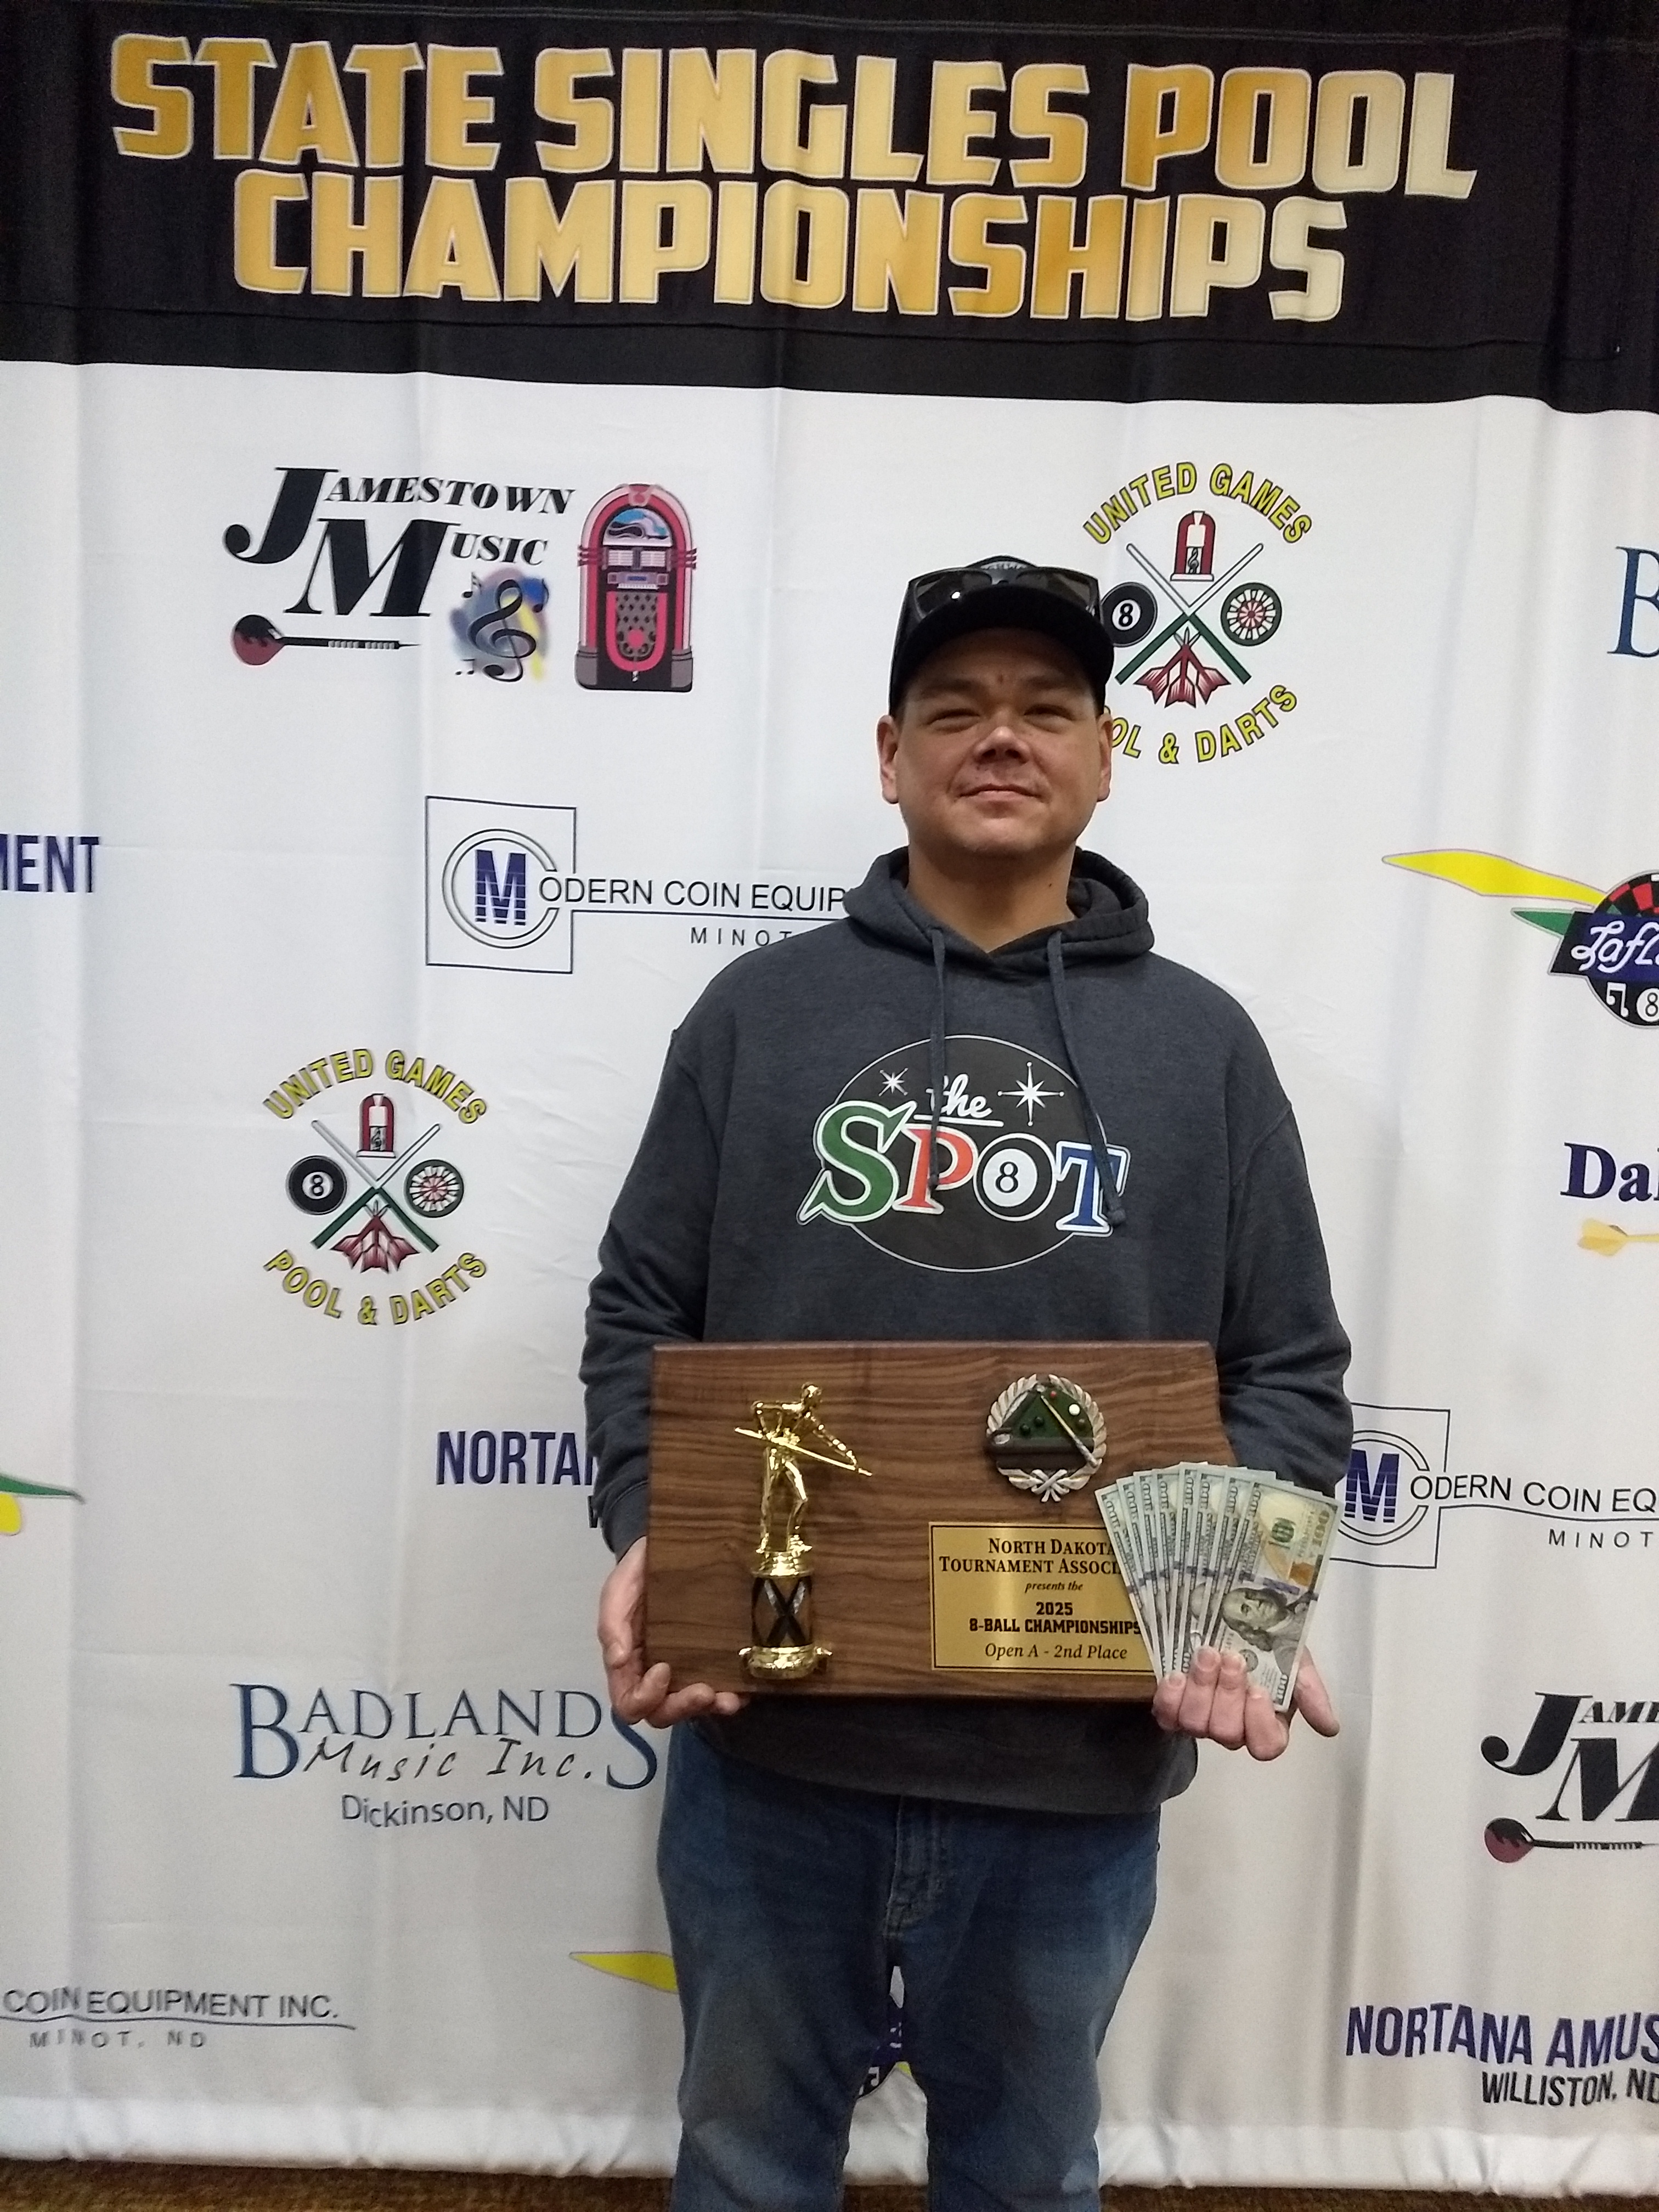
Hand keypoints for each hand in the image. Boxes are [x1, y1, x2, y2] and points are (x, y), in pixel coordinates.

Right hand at [597, 1536, 749, 1726]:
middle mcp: (656, 1675)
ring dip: (710, 1707)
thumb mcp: (619, 1588)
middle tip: (704, 1691)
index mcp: (629, 1663)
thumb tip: (616, 1660)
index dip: (644, 1697)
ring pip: (693, 1707)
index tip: (662, 1669)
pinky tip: (743, 1691)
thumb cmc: (640, 1572)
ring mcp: (686, 1670)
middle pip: (662, 1712)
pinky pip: (722, 1689)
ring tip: (729, 1698)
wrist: (671, 1550)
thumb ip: (612, 1622)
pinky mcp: (712, 1661)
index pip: (628, 1702)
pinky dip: (732, 1696)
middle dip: (682, 1706)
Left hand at [1152, 1647, 1337, 1760]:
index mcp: (1268, 1722)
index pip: (1266, 1746)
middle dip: (1228, 1695)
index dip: (1259, 1723)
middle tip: (1230, 1658)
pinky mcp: (1174, 1708)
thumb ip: (1310, 1691)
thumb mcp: (1295, 1659)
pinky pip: (1167, 1717)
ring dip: (1201, 1689)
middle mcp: (1234, 1728)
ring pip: (1196, 1725)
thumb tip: (1330, 1727)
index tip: (1259, 1689)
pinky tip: (1176, 1675)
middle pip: (1227, 1734)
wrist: (1227, 1615)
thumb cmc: (1267, 1642)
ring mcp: (1202, 1720)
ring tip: (1206, 1655)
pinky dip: (1170, 1698)